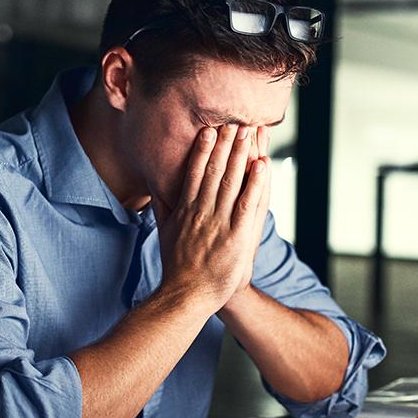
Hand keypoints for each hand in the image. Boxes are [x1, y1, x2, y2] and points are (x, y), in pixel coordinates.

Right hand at [152, 124, 269, 314]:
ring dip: (241, 155)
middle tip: (235, 121)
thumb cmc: (176, 266)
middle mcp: (201, 212)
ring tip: (249, 132)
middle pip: (215, 171)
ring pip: (232, 182)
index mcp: (185, 210)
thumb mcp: (163, 233)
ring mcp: (219, 223)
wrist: (186, 296)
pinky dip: (255, 183)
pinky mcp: (236, 236)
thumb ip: (162, 207)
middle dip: (226, 144)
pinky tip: (261, 165)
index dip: (204, 149)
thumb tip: (155, 185)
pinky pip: (248, 204)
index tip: (210, 130)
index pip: (195, 172)